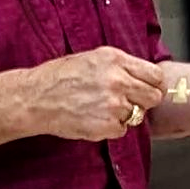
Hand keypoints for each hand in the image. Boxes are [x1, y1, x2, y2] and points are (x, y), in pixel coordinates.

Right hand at [24, 48, 166, 141]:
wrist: (34, 98)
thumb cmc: (58, 77)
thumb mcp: (92, 59)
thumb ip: (121, 66)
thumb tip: (144, 77)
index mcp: (115, 60)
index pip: (156, 75)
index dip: (153, 84)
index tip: (148, 88)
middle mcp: (118, 81)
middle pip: (154, 97)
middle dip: (143, 100)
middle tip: (127, 101)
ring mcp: (114, 105)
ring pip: (138, 114)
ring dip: (125, 114)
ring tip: (101, 108)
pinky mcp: (108, 125)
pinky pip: (123, 129)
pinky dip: (111, 127)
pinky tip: (93, 118)